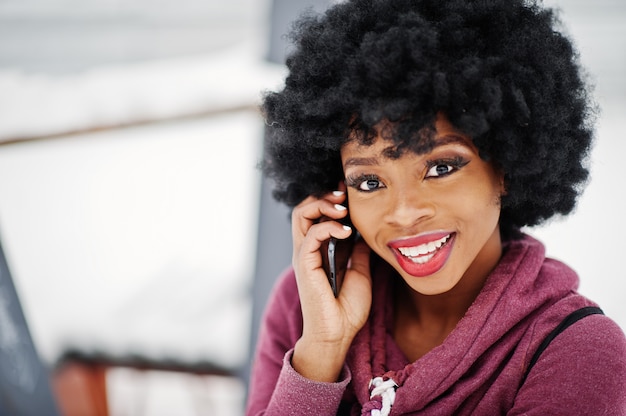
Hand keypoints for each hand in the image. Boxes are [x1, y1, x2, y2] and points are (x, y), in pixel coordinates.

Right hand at [290, 188, 371, 381]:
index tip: (348, 193)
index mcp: (318, 250)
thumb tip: (365, 234)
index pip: (316, 215)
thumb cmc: (347, 309)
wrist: (337, 334)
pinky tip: (346, 231)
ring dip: (322, 204)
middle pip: (303, 209)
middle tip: (343, 197)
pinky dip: (328, 226)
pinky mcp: (304, 264)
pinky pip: (311, 234)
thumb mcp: (360, 273)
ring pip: (301, 215)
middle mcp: (307, 249)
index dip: (330, 200)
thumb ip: (359, 252)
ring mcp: (304, 256)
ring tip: (342, 208)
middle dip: (323, 196)